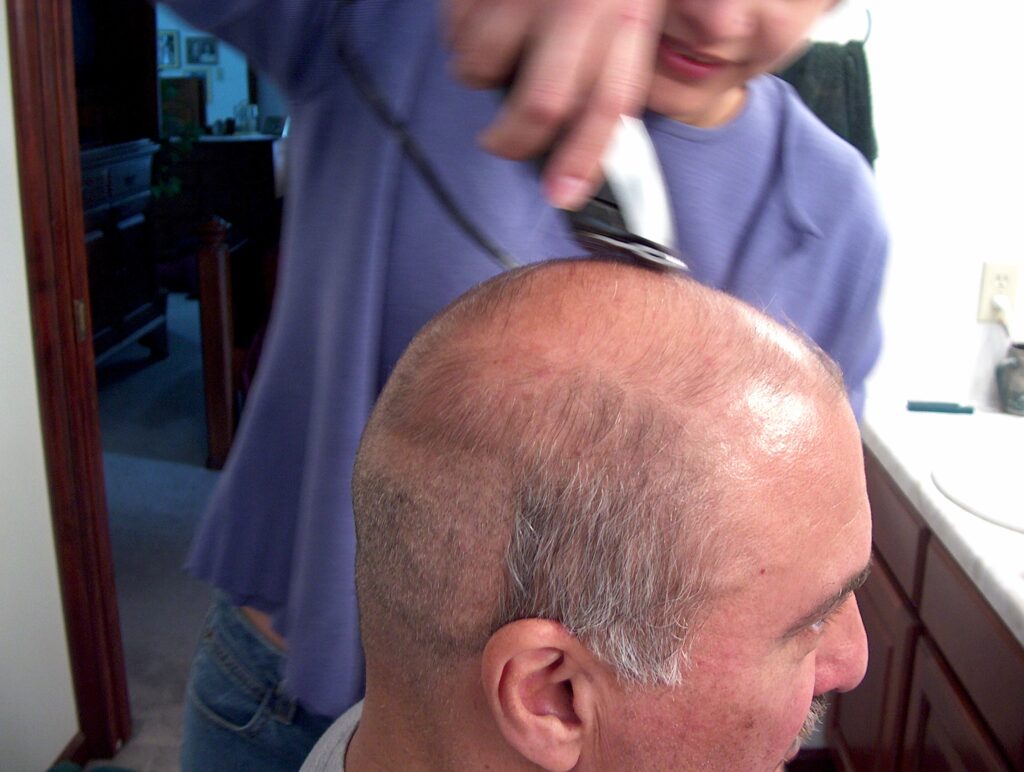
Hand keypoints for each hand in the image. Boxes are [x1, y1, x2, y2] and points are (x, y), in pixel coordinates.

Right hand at [445, 0, 664, 209]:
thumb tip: (681, 75)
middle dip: (512, 141)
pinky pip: (454, 30)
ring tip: (495, 58)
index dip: (582, 160)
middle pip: (538, 106)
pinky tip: (479, 21)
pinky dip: (458, 36)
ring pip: (481, 67)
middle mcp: (580, 4)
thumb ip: (666, 31)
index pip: (607, 105)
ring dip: (477, 74)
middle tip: (501, 142)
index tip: (561, 195)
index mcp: (630, 13)